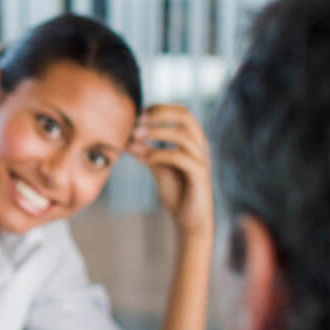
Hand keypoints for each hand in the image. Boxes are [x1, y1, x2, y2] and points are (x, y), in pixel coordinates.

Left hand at [130, 103, 214, 239]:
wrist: (189, 220)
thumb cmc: (177, 192)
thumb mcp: (158, 167)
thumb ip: (147, 151)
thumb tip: (128, 137)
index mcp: (193, 140)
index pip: (181, 112)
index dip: (160, 108)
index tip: (138, 113)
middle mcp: (200, 146)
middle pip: (186, 116)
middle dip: (160, 114)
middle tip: (137, 121)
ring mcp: (202, 159)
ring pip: (183, 135)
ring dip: (156, 133)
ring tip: (135, 138)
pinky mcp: (200, 175)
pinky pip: (180, 157)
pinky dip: (159, 154)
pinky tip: (141, 159)